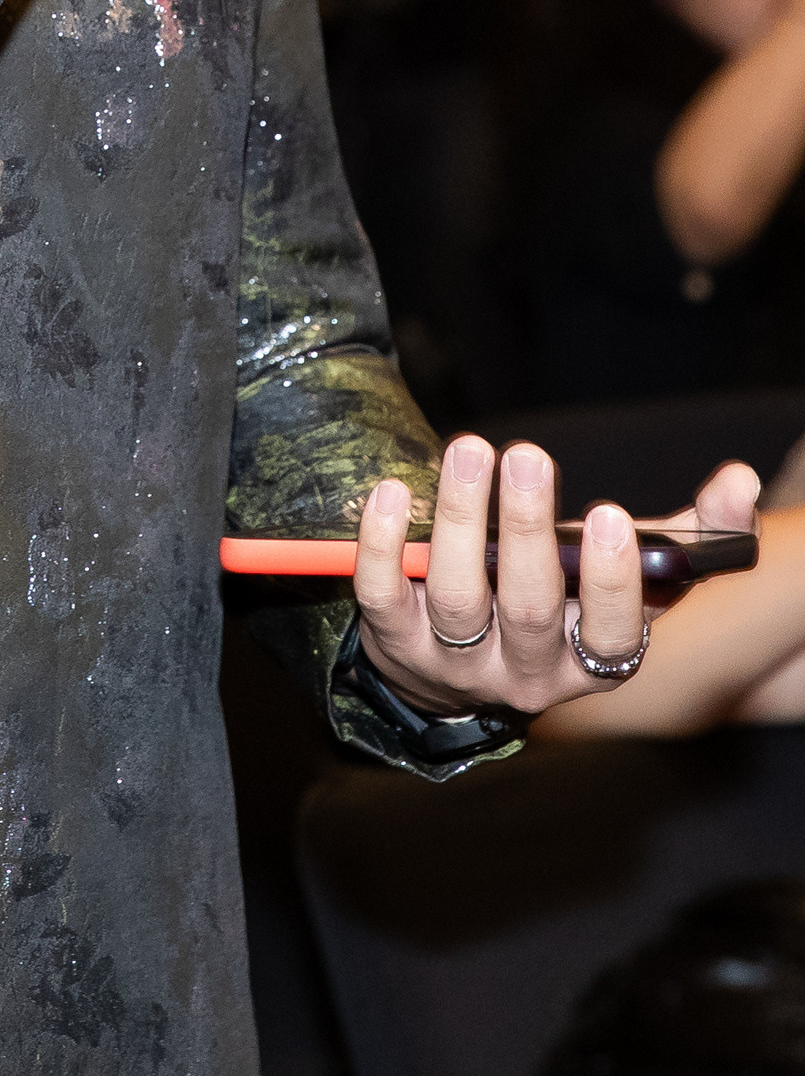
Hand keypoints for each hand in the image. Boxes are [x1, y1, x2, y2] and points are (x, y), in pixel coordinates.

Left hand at [355, 437, 760, 717]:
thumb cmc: (556, 604)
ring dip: (458, 520)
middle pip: (527, 606)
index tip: (610, 514)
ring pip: (456, 598)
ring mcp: (458, 664)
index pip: (611, 633)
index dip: (612, 581)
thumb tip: (739, 480)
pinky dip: (382, 544)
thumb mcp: (621, 579)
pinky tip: (391, 491)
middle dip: (527, 528)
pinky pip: (384, 597)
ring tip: (469, 450)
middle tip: (525, 456)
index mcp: (592, 658)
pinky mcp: (395, 646)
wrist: (460, 671)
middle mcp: (528, 671)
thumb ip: (682, 534)